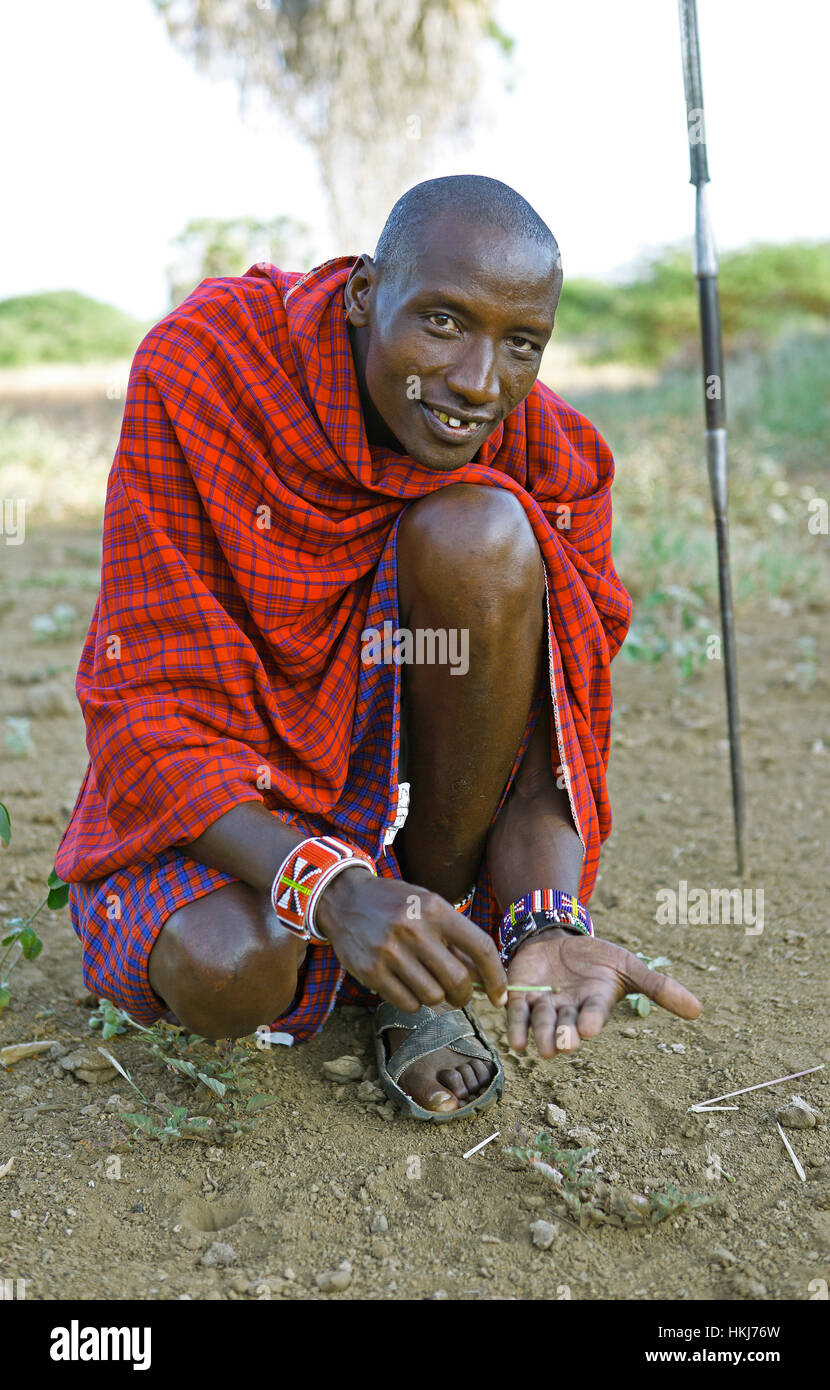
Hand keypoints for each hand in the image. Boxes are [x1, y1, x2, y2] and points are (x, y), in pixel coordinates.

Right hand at [315, 868, 507, 1012]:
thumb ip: (455, 939)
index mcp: (435, 908)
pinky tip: (407, 986)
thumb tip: (483, 978)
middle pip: (457, 980)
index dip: (496, 977)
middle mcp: (414, 928)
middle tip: (458, 994)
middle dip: (463, 995)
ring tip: (426, 982)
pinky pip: (408, 1003)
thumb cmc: (396, 905)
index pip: (481, 947)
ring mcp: (390, 951)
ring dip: (436, 997)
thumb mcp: (429, 908)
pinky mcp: (371, 971)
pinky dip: (413, 1002)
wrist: (345, 899)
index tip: (499, 996)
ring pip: (433, 996)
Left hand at [505, 928, 700, 1056]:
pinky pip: (517, 1013)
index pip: (594, 1013)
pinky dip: (515, 1026)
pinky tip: (514, 1040)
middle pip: (565, 1025)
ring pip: (540, 1022)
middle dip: (564, 1034)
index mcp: (595, 1003)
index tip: (590, 1028)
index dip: (591, 1020)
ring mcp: (544, 1004)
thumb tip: (699, 1010)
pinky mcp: (521, 995)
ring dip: (540, 1034)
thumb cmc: (597, 959)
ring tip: (540, 1049)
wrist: (557, 940)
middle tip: (563, 1044)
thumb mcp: (628, 965)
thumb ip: (658, 987)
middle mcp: (569, 1009)